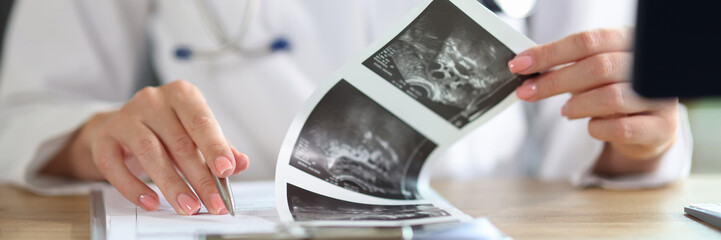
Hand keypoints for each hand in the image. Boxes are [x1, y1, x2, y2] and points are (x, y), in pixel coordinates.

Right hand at [42, 80, 248, 214]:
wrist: (122, 127)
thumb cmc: (167, 129)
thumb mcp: (196, 133)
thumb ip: (220, 147)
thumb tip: (241, 163)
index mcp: (182, 95)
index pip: (202, 121)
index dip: (215, 146)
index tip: (226, 170)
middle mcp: (152, 100)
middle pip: (179, 143)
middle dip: (199, 178)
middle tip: (213, 202)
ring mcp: (126, 117)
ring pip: (150, 153)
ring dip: (172, 184)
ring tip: (188, 206)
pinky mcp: (104, 138)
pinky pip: (116, 166)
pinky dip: (134, 188)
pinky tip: (151, 202)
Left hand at [508, 28, 677, 174]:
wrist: (650, 125)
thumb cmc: (613, 91)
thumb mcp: (593, 72)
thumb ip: (567, 66)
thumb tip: (526, 68)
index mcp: (628, 42)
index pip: (587, 41)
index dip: (550, 53)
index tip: (519, 65)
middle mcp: (648, 66)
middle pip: (597, 67)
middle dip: (554, 82)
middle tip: (526, 93)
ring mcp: (659, 97)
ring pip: (609, 97)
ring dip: (577, 106)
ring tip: (566, 111)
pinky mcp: (661, 127)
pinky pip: (621, 128)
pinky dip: (597, 128)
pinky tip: (591, 126)